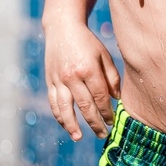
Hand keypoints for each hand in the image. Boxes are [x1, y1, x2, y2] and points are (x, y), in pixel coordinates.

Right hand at [43, 23, 120, 140]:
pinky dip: (59, 116)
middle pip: (84, 106)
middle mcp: (72, 76)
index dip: (106, 112)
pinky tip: (66, 126)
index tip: (112, 121)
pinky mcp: (49, 81)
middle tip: (102, 134)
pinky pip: (53, 103)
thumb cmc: (88, 42)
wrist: (62, 28)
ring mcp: (58, 79)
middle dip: (94, 122)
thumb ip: (111, 77)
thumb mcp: (104, 55)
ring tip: (79, 137)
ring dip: (72, 125)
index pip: (99, 97)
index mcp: (88, 68)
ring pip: (65, 108)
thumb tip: (116, 99)